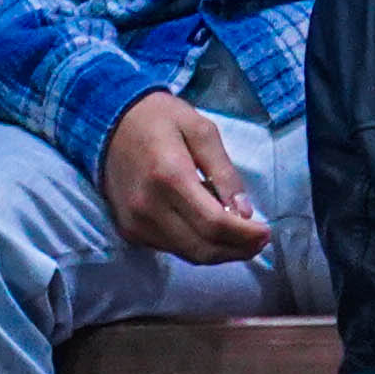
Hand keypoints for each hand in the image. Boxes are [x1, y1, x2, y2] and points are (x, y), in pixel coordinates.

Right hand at [98, 91, 268, 266]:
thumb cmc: (160, 119)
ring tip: (239, 237)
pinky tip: (208, 228)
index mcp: (169, 176)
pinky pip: (172, 248)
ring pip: (188, 254)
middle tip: (259, 241)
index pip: (214, 223)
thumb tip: (244, 213)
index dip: (245, 235)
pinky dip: (196, 245)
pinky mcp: (129, 230)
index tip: (267, 232)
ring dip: (220, 252)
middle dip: (238, 250)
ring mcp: (136, 222)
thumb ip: (225, 172)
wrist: (108, 121)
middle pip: (203, 248)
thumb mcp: (202, 130)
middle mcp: (148, 206)